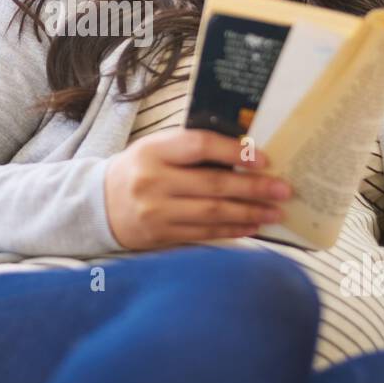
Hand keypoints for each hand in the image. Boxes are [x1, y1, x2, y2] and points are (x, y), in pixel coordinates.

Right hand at [103, 127, 291, 250]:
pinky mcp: (160, 236)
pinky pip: (203, 234)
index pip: (200, 146)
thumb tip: (245, 152)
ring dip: (249, 212)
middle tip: (283, 189)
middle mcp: (153, 181)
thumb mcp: (157, 148)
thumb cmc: (140, 169)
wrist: (100, 204)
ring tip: (275, 212)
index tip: (265, 159)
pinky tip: (253, 226)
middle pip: (213, 185)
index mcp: (154, 151)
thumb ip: (192, 148)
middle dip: (253, 188)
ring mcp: (156, 212)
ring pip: (212, 213)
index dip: (235, 151)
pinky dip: (232, 231)